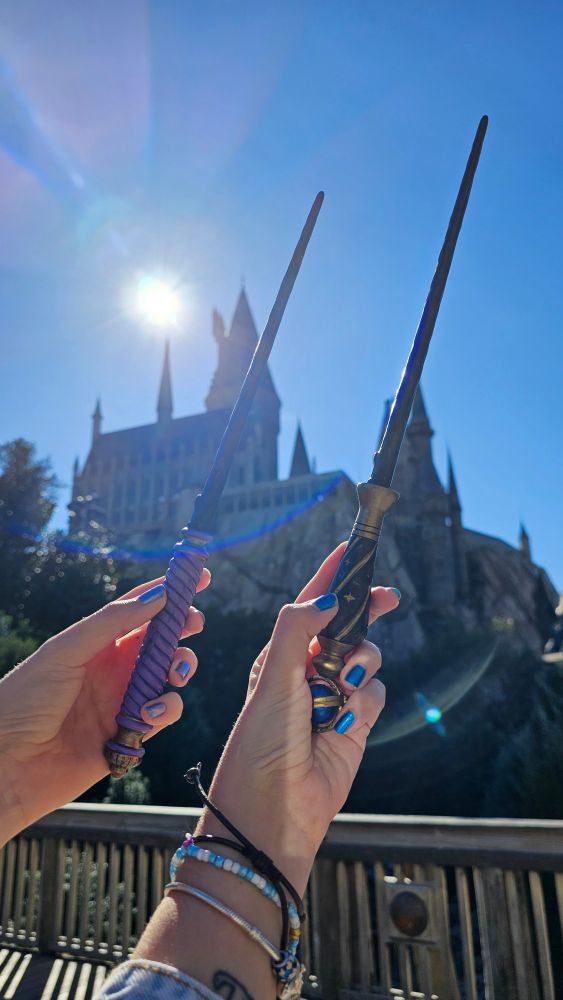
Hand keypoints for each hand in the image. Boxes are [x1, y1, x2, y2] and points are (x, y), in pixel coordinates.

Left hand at [0, 573, 208, 844]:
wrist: (6, 764)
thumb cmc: (24, 700)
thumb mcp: (66, 651)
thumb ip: (112, 622)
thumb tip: (160, 595)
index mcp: (96, 642)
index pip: (140, 608)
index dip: (170, 591)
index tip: (200, 576)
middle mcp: (114, 667)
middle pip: (162, 639)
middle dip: (184, 628)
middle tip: (194, 624)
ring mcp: (124, 699)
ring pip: (170, 675)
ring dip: (182, 667)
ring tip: (176, 672)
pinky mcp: (131, 734)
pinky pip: (165, 714)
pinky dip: (167, 709)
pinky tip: (149, 713)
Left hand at [198, 545, 398, 892]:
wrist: (274, 805)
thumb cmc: (261, 739)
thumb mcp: (273, 676)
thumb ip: (296, 628)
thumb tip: (328, 596)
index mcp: (282, 654)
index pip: (311, 605)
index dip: (332, 577)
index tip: (352, 550)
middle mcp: (309, 671)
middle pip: (348, 626)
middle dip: (367, 610)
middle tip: (388, 596)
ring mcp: (335, 697)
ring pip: (368, 658)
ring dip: (362, 663)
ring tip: (344, 682)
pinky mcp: (356, 723)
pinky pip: (376, 693)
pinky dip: (365, 702)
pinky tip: (344, 721)